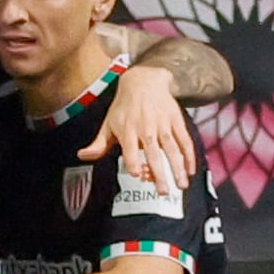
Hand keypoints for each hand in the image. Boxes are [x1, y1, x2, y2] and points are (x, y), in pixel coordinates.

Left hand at [85, 57, 199, 193]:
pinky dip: (189, 156)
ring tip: (181, 185)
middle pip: (153, 153)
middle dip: (159, 173)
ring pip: (172, 149)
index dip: (132, 162)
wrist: (144, 82)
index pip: (130, 150)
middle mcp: (146, 128)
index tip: (136, 174)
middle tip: (163, 191)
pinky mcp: (176, 121)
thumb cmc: (124, 107)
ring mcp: (163, 125)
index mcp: (127, 130)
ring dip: (178, 168)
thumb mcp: (108, 124)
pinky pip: (184, 140)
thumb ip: (98, 144)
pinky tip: (191, 170)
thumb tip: (82, 156)